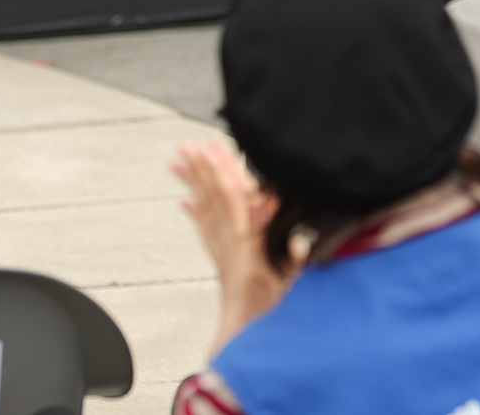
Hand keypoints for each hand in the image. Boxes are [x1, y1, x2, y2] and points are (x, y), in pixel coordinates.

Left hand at [172, 139, 291, 351]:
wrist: (248, 334)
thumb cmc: (270, 310)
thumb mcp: (290, 281)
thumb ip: (295, 257)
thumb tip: (300, 238)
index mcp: (248, 241)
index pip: (232, 199)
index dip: (222, 172)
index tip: (212, 149)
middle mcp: (230, 242)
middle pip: (214, 198)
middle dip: (203, 169)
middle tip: (189, 145)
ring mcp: (223, 250)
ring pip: (205, 209)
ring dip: (193, 184)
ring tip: (179, 162)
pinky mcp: (221, 260)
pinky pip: (205, 231)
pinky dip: (194, 213)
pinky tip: (184, 201)